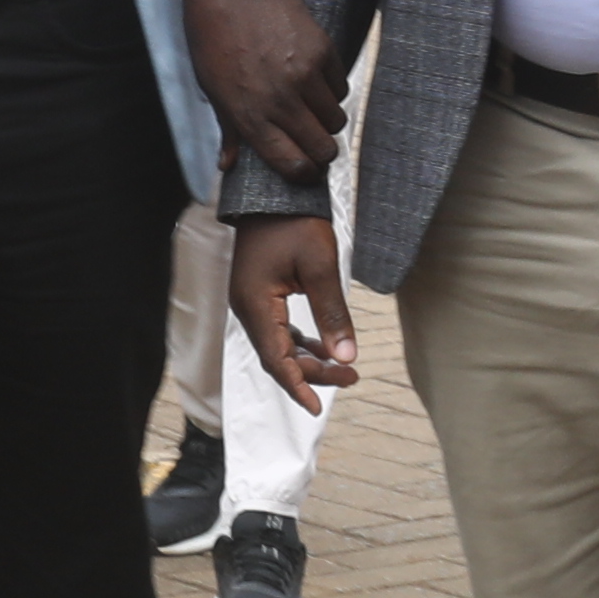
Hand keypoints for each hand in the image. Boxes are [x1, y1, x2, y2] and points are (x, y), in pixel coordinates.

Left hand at [183, 0, 341, 183]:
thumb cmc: (213, 36)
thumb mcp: (212, 87)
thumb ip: (228, 130)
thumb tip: (227, 166)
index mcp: (248, 114)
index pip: (293, 165)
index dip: (303, 173)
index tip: (303, 168)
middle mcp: (279, 100)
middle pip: (324, 149)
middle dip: (320, 150)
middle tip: (312, 139)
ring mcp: (304, 75)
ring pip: (337, 120)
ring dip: (326, 117)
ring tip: (307, 102)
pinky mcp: (322, 51)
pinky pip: (340, 87)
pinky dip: (330, 88)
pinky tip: (310, 74)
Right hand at [228, 213, 360, 401]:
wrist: (274, 189)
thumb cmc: (295, 222)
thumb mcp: (321, 266)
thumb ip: (333, 314)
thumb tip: (346, 357)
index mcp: (255, 305)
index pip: (277, 359)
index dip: (298, 386)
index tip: (316, 408)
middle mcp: (247, 308)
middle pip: (278, 356)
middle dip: (313, 372)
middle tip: (352, 377)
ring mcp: (250, 301)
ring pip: (278, 345)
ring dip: (308, 359)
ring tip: (344, 370)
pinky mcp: (259, 294)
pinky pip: (278, 329)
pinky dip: (300, 343)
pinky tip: (322, 347)